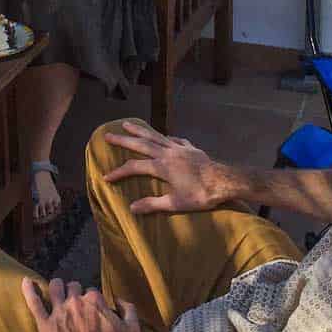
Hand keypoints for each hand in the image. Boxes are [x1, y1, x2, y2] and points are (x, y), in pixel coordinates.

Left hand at [22, 277, 139, 331]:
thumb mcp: (133, 329)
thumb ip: (128, 308)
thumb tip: (117, 300)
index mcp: (95, 300)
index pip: (90, 292)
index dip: (91, 302)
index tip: (92, 312)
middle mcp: (76, 302)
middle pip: (72, 288)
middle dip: (74, 294)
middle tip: (75, 306)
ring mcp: (59, 313)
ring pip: (55, 288)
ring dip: (57, 288)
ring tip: (57, 292)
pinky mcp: (46, 326)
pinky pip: (34, 303)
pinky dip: (29, 290)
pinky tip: (25, 281)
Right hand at [102, 120, 240, 214]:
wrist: (225, 181)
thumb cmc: (201, 194)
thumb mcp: (176, 203)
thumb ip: (153, 204)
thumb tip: (131, 207)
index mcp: (162, 167)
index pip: (134, 167)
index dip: (119, 172)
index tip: (106, 177)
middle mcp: (167, 153)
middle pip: (141, 144)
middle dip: (123, 140)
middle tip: (108, 135)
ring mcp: (179, 148)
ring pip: (155, 136)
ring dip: (140, 130)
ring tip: (127, 124)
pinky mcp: (190, 148)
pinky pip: (173, 139)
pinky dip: (165, 137)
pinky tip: (163, 137)